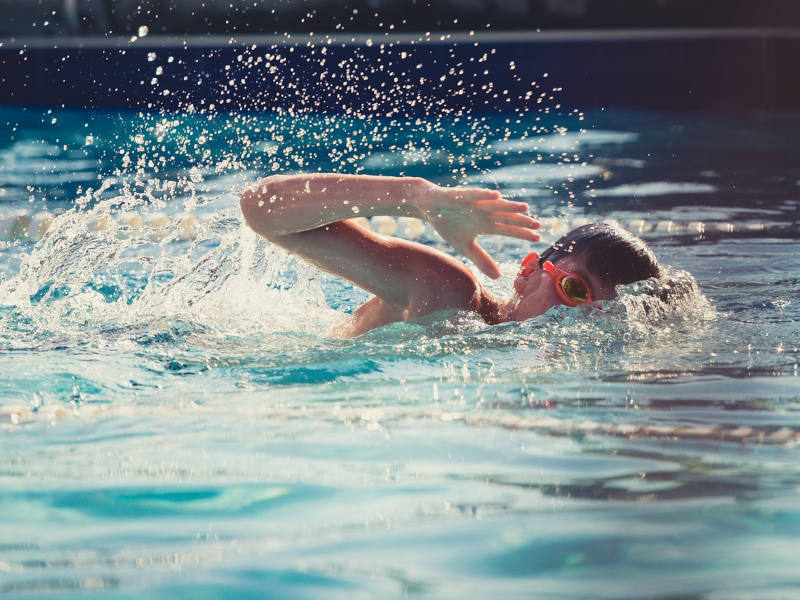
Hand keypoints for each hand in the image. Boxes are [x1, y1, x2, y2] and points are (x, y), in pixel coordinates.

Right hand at [417, 183, 540, 278]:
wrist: (429, 207)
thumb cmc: (448, 224)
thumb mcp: (465, 246)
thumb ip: (481, 259)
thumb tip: (498, 277)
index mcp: (485, 225)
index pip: (507, 229)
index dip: (522, 234)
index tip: (538, 239)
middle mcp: (484, 212)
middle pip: (506, 217)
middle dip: (521, 221)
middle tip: (539, 225)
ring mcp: (474, 203)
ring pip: (495, 205)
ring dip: (509, 206)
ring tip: (525, 208)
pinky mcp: (461, 195)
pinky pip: (475, 194)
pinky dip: (484, 194)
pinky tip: (496, 195)